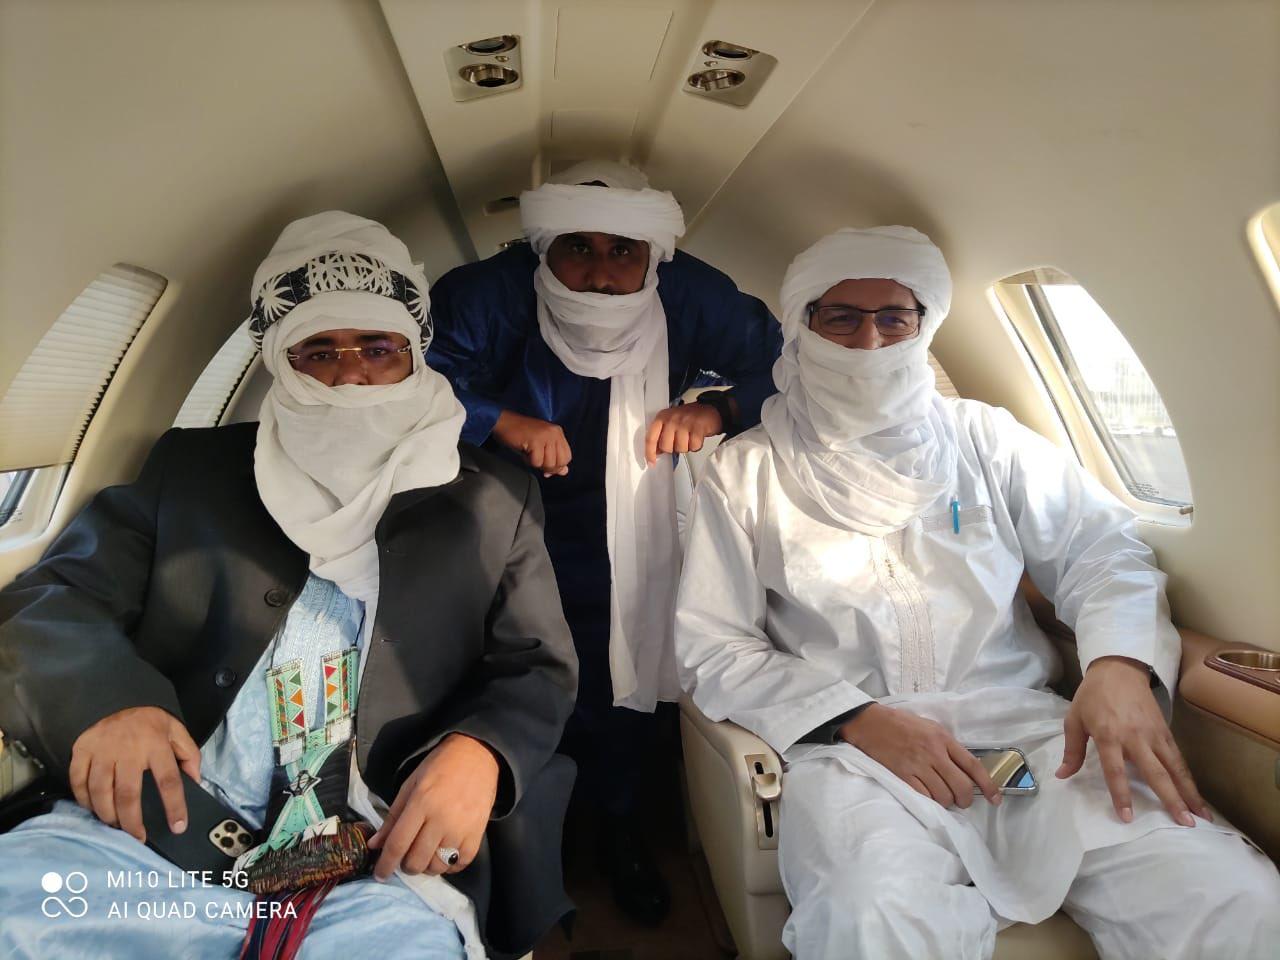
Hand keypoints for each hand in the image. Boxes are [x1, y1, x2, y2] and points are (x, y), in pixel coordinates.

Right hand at [68, 706, 201, 842]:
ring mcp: (102, 750)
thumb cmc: (149, 722)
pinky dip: (85, 800)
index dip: (174, 806)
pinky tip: (95, 809)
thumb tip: (196, 783)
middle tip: (137, 837)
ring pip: (100, 792)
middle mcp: (128, 749)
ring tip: (116, 825)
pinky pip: (79, 782)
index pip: (169, 780)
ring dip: (107, 815)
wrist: (116, 699)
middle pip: (128, 794)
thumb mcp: (176, 731)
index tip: (178, 826)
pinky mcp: (82, 751)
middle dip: (132, 822)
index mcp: (157, 744)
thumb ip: (189, 756)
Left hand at [367, 733, 499, 878]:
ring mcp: (461, 828)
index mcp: (420, 803)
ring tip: (426, 855)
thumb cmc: (439, 767)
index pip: (398, 844)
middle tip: (406, 858)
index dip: (385, 864)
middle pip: (417, 861)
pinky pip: (460, 864)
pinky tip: (445, 855)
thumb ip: (392, 817)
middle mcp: (441, 819)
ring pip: (437, 866)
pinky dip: (449, 866)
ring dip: (427, 866)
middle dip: (406, 866)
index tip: (379, 875)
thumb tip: (375, 845)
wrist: (477, 755)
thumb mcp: (410, 786)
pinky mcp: (478, 833)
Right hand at [493, 411, 570, 477]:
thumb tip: (564, 471)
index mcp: (557, 433)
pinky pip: (537, 461)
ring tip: (529, 453)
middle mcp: (554, 433)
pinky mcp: (536, 440)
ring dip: (537, 463)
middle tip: (536, 460)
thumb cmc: (520, 434)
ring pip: (549, 463)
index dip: (557, 466)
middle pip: (560, 462)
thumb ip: (553, 458)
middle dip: (548, 467)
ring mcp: (546, 435)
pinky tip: (524, 451)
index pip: (567, 456)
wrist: (503, 422)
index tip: (546, 467)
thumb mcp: (540, 446)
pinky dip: (529, 461)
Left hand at [644, 403, 723, 465]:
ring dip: (686, 447)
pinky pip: (694, 446)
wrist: (709, 410)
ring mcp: (685, 422)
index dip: (650, 452)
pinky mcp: (698, 426)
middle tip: (679, 441)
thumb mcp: (671, 422)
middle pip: (666, 446)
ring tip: (689, 438)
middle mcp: (672, 418)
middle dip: (673, 448)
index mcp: (662, 417)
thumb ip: (662, 435)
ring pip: (680, 448)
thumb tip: (656, 452)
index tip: (651, 462)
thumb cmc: (689, 418)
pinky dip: (696, 446)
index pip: (651, 437)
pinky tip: (697, 438)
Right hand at [839, 703, 999, 808]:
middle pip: (961, 786)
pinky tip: (928, 797)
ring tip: (942, 798)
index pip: (973, 765)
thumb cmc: (901, 724)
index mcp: (943, 738)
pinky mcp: (902, 775)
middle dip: (965, 799)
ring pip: (943, 795)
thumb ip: (948, 746)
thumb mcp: (930, 727)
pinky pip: (924, 797)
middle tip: (961, 801)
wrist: (871, 723)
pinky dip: (930, 801)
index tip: (995, 798)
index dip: (988, 785)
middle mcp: (934, 752)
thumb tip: (964, 768)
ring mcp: (918, 765)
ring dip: (947, 802)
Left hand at [1058, 655, 1209, 826]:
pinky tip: (1196, 795)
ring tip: (1202, 817)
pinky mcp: (1166, 731)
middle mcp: (1135, 737)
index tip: (1128, 817)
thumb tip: (1062, 776)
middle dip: (1171, 799)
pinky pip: (1178, 758)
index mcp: (1109, 735)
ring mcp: (1154, 734)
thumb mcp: (1074, 720)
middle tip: (1184, 824)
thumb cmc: (1092, 696)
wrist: (1118, 669)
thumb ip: (1072, 751)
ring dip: (1189, 792)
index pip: (1115, 771)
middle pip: (1156, 772)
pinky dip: (1188, 777)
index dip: (1121, 794)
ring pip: (1175, 767)